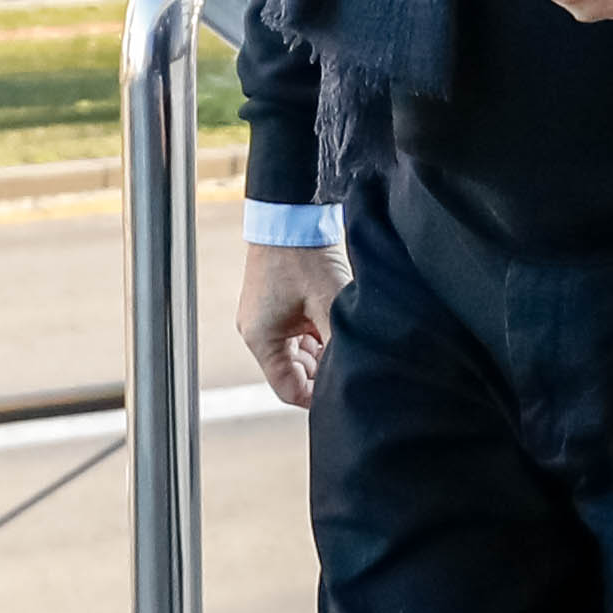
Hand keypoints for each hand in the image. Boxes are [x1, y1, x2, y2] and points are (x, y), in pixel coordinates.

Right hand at [238, 241, 342, 408]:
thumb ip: (339, 343)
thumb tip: (354, 371)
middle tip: (352, 362)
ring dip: (323, 352)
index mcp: (262, 339)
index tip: (345, 389)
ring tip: (345, 339)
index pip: (289, 390)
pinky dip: (319, 335)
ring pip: (300, 354)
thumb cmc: (304, 256)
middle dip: (324, 371)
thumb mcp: (330, 304)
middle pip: (295, 373)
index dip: (319, 396)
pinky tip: (337, 325)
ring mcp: (266, 319)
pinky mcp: (276, 306)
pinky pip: (299, 334)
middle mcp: (258, 333)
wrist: (289, 215)